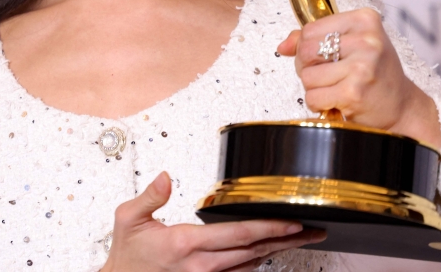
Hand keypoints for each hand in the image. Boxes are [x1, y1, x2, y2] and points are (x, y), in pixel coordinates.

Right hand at [102, 171, 324, 271]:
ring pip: (251, 265)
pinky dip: (259, 262)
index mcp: (185, 244)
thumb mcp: (128, 219)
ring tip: (302, 239)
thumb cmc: (127, 256)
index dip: (269, 227)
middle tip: (313, 230)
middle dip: (286, 239)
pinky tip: (271, 252)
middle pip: (254, 250)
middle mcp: (201, 265)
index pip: (238, 234)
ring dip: (278, 250)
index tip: (292, 220)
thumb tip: (165, 177)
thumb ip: (150, 196)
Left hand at [277, 8, 440, 148]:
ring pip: (307, 76)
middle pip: (305, 50)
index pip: (310, 29)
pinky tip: (338, 100)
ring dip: (315, 87)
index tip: (324, 56)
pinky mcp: (354, 92)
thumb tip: (283, 46)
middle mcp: (366, 40)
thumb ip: (315, 38)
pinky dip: (319, 103)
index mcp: (365, 19)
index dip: (307, 46)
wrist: (402, 106)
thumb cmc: (376, 72)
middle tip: (328, 74)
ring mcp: (361, 66)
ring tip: (337, 87)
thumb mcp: (353, 44)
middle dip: (308, 67)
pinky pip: (313, 97)